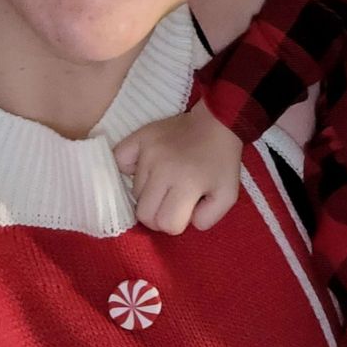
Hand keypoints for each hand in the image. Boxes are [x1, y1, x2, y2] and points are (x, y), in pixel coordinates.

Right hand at [114, 101, 243, 234]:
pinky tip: (145, 169)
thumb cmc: (222, 161)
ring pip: (134, 193)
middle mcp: (163, 168)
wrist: (217, 123)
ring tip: (167, 180)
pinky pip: (118, 161)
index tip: (186, 210)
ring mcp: (148, 152)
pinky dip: (127, 170)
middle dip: (159, 216)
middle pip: (144, 213)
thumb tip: (185, 222)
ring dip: (149, 194)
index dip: (177, 223)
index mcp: (187, 183)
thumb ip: (209, 218)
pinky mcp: (139, 138)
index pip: (166, 223)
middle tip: (173, 202)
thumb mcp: (227, 194)